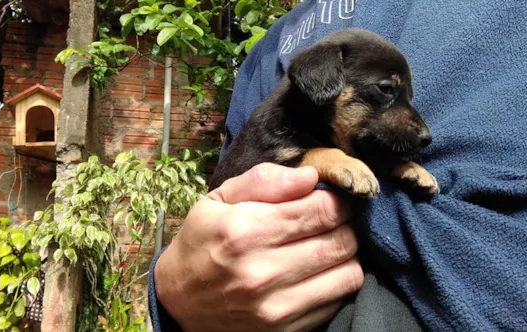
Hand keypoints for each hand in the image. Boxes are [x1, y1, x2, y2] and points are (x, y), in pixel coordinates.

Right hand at [155, 163, 363, 330]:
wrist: (178, 300)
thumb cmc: (202, 242)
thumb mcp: (219, 199)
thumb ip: (264, 181)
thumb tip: (311, 176)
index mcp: (245, 231)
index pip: (323, 210)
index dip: (336, 200)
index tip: (330, 199)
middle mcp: (262, 272)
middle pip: (342, 241)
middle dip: (345, 225)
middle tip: (330, 222)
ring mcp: (275, 307)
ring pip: (348, 274)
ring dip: (345, 255)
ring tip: (325, 246)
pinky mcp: (285, 330)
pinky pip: (336, 302)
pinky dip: (334, 282)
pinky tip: (315, 272)